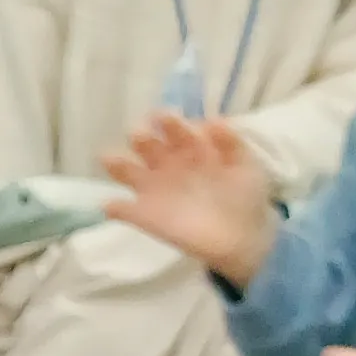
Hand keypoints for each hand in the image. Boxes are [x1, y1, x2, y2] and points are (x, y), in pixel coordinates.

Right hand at [104, 109, 280, 285]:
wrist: (243, 238)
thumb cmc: (244, 196)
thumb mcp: (247, 166)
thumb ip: (232, 144)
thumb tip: (215, 120)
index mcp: (189, 147)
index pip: (174, 128)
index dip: (168, 122)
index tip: (164, 117)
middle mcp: (166, 163)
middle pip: (147, 144)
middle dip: (141, 137)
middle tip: (139, 133)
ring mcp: (154, 190)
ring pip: (127, 171)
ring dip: (117, 163)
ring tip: (108, 158)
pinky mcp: (146, 217)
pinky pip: (124, 210)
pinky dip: (115, 208)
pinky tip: (111, 205)